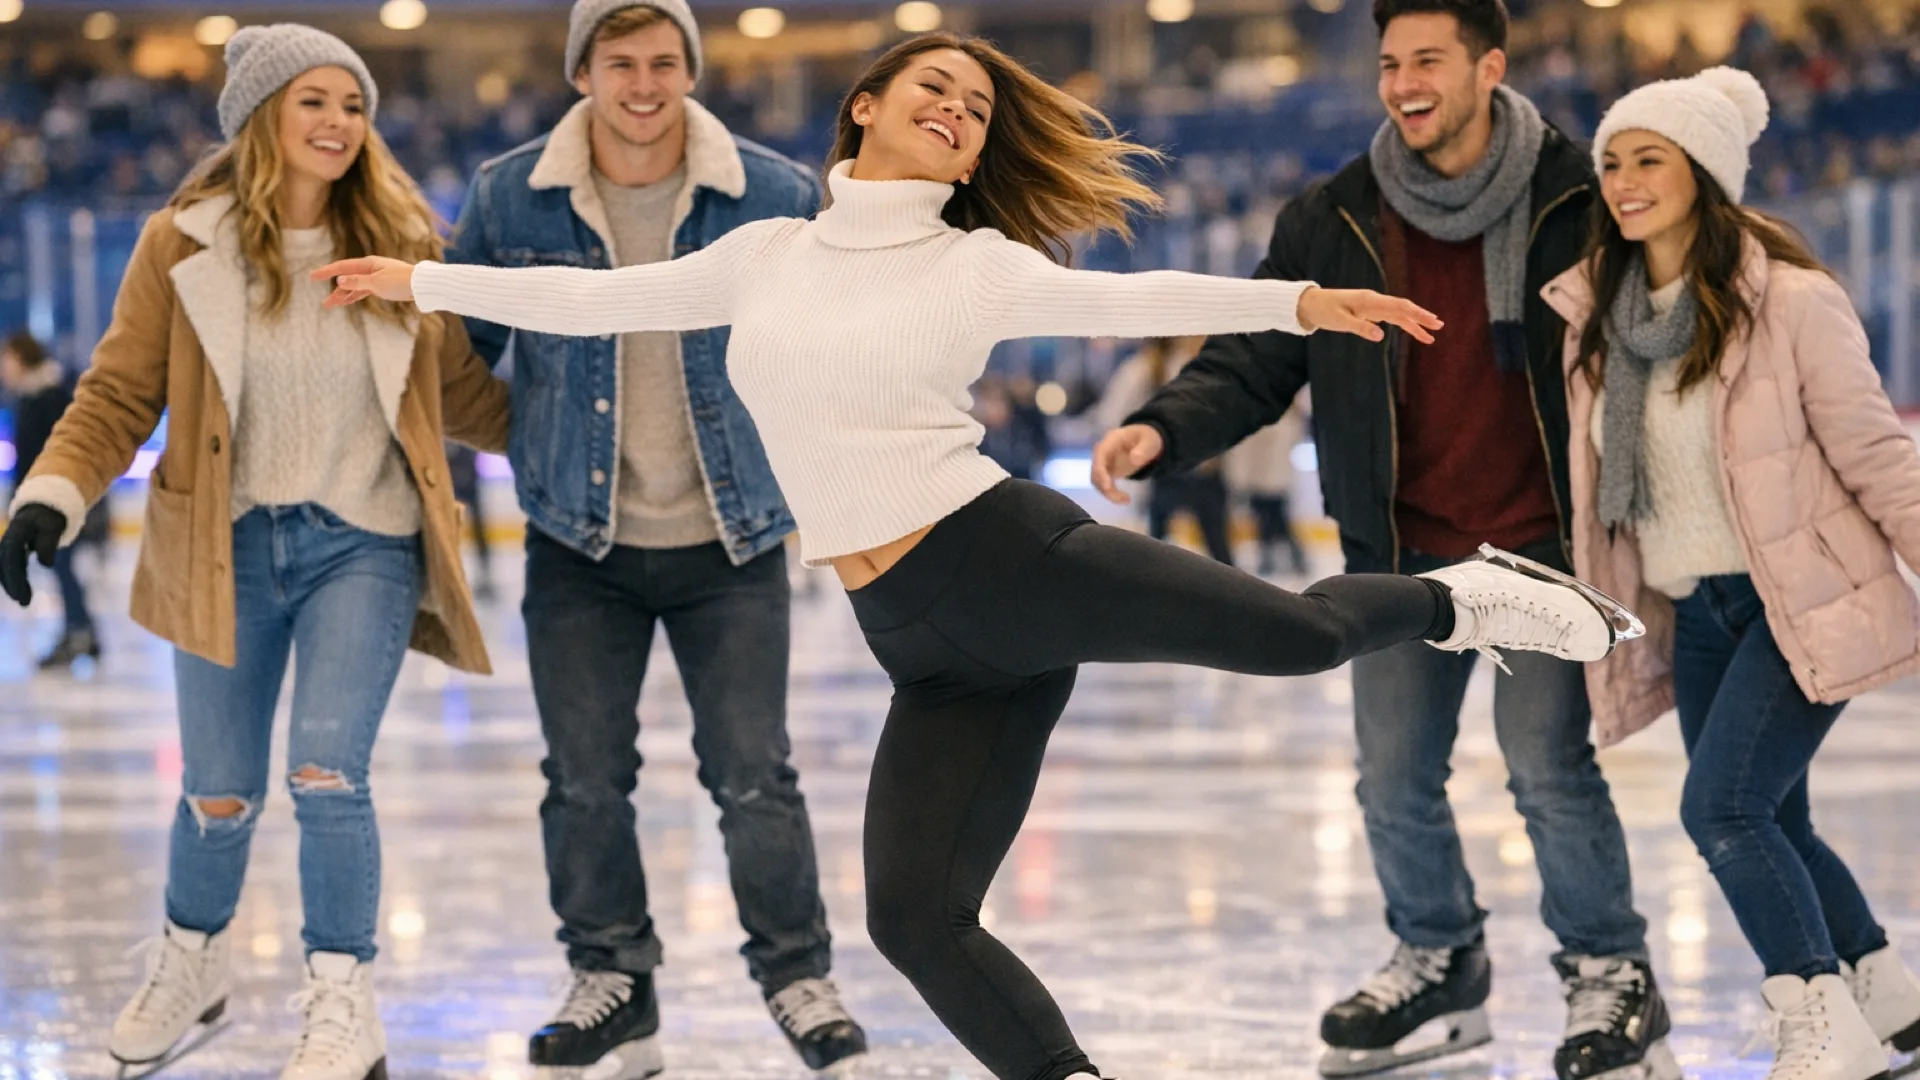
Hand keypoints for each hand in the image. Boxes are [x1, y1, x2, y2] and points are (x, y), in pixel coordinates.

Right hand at [0, 504, 67, 605]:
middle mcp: (8, 540)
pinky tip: (20, 594)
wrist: (41, 509)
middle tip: (24, 603)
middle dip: (13, 585)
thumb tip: (46, 565)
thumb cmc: (49, 519)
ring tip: (24, 602)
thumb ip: (48, 544)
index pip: (12, 556)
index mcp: (17, 532)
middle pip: (6, 565)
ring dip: (12, 585)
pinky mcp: (12, 552)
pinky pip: (9, 568)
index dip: (15, 576)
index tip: (23, 592)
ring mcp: (8, 546)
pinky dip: (13, 580)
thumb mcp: (53, 528)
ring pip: (5, 568)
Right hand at [312, 257, 417, 308]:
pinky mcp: (382, 287)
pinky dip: (354, 296)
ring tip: (331, 305)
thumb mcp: (377, 283)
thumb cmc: (401, 281)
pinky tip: (346, 301)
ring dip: (344, 296)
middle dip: (336, 291)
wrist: (423, 286)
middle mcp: (370, 269)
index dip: (327, 272)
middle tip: (325, 303)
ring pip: (355, 287)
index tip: (313, 276)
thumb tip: (339, 279)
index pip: (342, 267)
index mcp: (368, 264)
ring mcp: (376, 278)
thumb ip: (357, 282)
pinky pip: (364, 291)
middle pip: (348, 280)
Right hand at [1090, 424, 1165, 504]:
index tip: (1107, 486)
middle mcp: (1103, 451)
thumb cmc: (1147, 438)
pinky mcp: (1107, 472)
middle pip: (1096, 470)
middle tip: (1122, 498)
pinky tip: (1125, 499)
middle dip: (1105, 487)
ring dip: (1109, 493)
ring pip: (1098, 481)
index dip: (1100, 471)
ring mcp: (1104, 462)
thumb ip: (1143, 449)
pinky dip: (1112, 494)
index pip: (1100, 454)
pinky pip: (1104, 484)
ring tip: (1126, 500)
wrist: (1145, 441)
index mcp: (1112, 440)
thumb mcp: (1150, 441)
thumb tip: (1134, 460)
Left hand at [1297, 286, 1442, 343]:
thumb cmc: (1324, 311)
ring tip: (1429, 335)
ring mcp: (1372, 306)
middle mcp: (1374, 301)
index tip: (1433, 321)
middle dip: (1421, 317)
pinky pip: (1389, 317)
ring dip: (1414, 323)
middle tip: (1439, 326)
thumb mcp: (1340, 321)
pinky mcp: (1368, 311)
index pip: (1399, 307)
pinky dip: (1401, 324)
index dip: (1417, 314)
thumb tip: (1382, 335)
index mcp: (1370, 301)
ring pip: (1398, 314)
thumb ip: (1361, 328)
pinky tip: (1411, 331)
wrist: (1310, 303)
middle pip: (1403, 309)